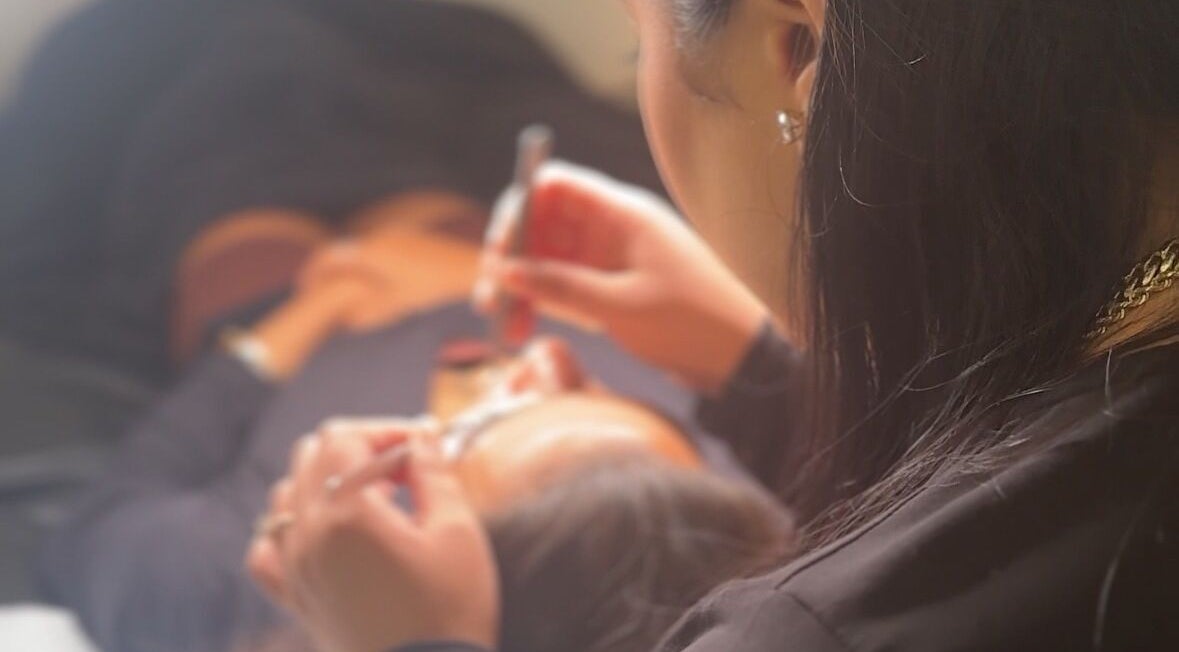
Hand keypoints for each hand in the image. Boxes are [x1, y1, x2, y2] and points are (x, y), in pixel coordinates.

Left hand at [246, 420, 499, 651]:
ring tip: (372, 500)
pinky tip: (323, 533)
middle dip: (359, 449)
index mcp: (347, 512)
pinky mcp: (296, 597)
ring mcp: (295, 568)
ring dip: (325, 480)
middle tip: (404, 469)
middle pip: (311, 455)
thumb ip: (434, 472)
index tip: (423, 446)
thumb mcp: (457, 530)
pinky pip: (267, 550)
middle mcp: (308, 534)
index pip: (346, 437)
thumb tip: (421, 435)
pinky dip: (289, 529)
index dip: (387, 430)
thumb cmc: (450, 608)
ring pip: (286, 494)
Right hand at [299, 232, 478, 332]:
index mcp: (371, 251)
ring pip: (363, 248)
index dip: (311, 272)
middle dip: (329, 270)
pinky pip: (381, 247)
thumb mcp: (395, 306)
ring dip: (350, 266)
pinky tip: (374, 278)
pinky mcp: (413, 237)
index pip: (329, 256)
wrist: (470, 268)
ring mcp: (398, 233)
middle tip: (317, 287)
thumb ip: (366, 313)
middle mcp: (381, 236)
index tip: (302, 287)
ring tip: (343, 286)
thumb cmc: (432, 289)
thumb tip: (345, 323)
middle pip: (344, 250)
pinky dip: (369, 262)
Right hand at [474, 161, 768, 391]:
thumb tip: (504, 269)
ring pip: (543, 259)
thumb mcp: (622, 304)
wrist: (737, 358)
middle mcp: (608, 229)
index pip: (555, 186)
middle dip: (509, 256)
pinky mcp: (604, 289)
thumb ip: (561, 286)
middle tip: (489, 294)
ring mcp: (604, 259)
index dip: (519, 208)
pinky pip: (557, 287)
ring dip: (517, 286)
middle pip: (540, 223)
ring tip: (501, 322)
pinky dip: (536, 304)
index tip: (499, 248)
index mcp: (620, 213)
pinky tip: (518, 328)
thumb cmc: (692, 321)